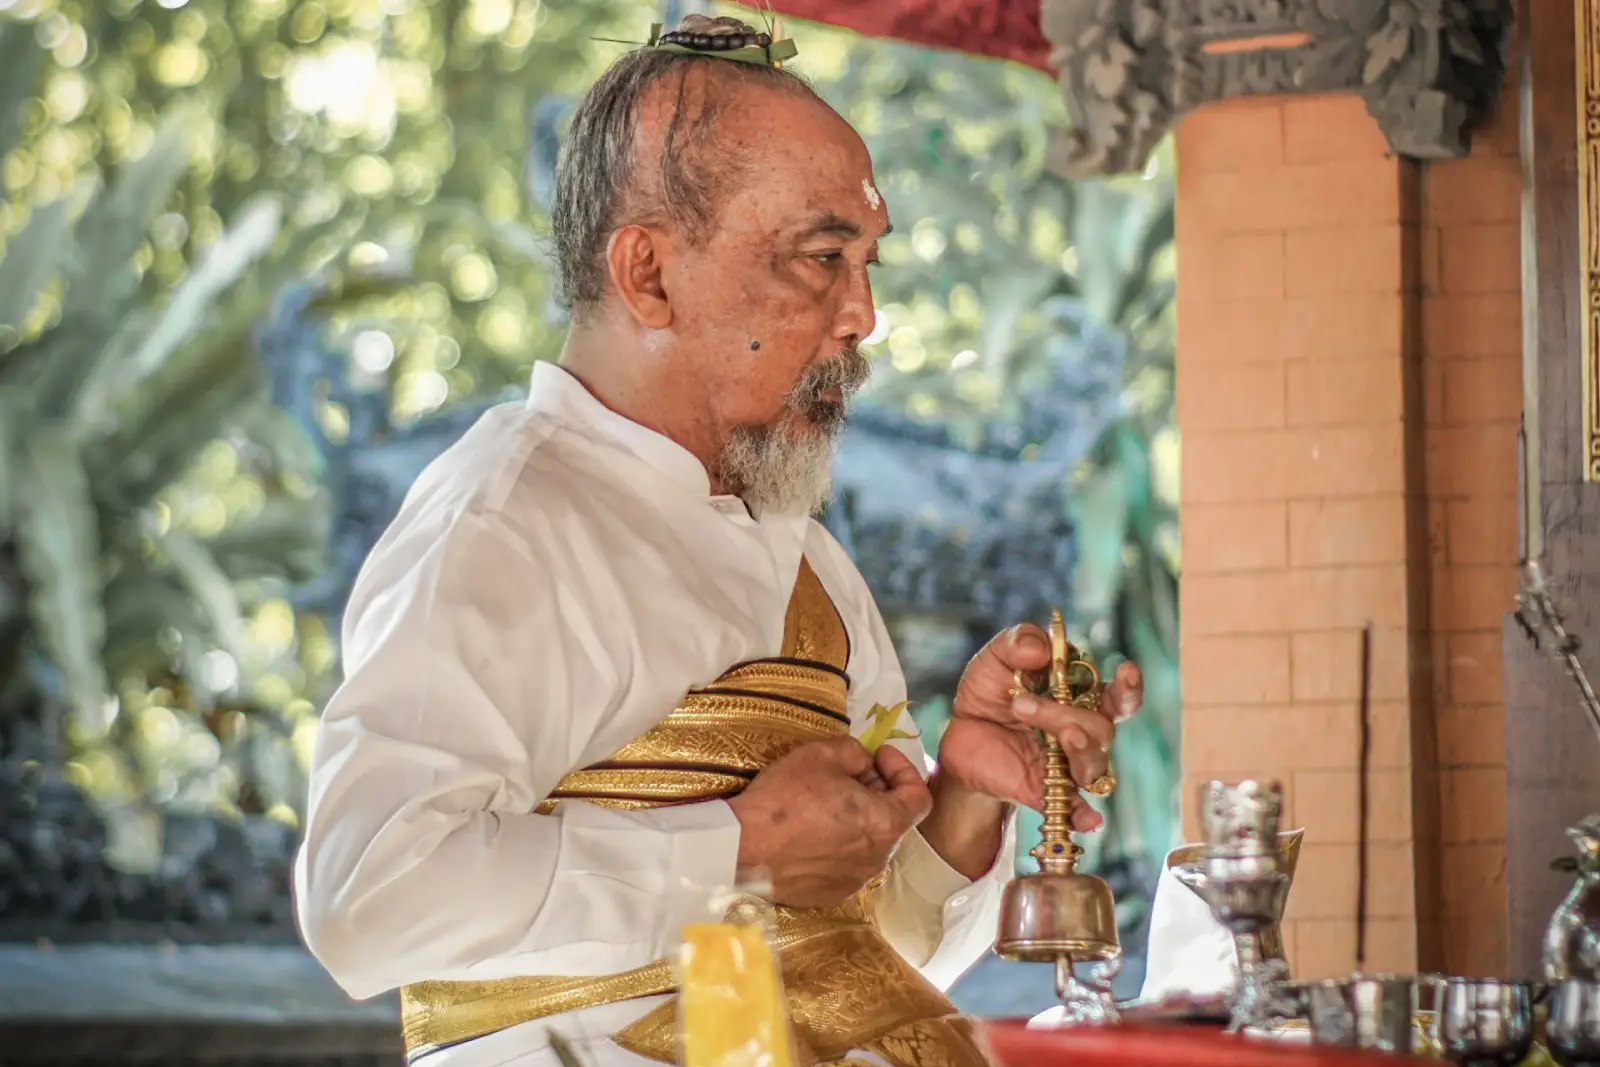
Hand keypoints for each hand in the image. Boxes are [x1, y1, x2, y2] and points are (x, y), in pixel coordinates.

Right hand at [727, 737, 931, 907]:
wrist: (742, 848)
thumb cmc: (786, 798)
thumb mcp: (822, 754)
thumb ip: (856, 752)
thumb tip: (864, 764)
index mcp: (886, 825)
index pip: (919, 797)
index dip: (904, 770)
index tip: (879, 756)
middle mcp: (878, 859)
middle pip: (893, 819)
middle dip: (878, 791)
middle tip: (849, 774)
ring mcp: (855, 880)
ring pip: (869, 842)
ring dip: (858, 819)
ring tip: (826, 801)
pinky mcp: (831, 893)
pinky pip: (846, 863)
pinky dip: (839, 843)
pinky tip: (811, 830)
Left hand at [937, 624, 1142, 829]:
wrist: (958, 734)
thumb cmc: (988, 692)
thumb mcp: (994, 659)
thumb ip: (1018, 642)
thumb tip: (1042, 649)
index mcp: (1079, 698)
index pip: (1119, 697)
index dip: (1128, 688)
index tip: (1126, 671)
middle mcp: (1082, 732)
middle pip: (1101, 728)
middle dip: (1067, 714)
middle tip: (1021, 703)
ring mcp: (1066, 764)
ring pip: (1094, 763)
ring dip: (1072, 745)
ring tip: (1031, 724)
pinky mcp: (1047, 792)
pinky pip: (1075, 810)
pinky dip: (1084, 815)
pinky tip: (1087, 818)